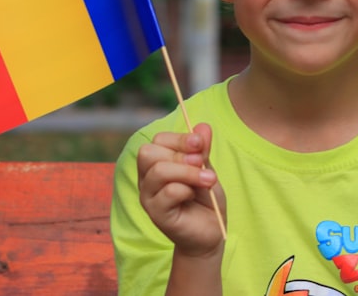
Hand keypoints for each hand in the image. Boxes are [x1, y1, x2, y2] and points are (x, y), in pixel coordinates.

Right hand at [137, 123, 226, 256]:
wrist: (210, 231)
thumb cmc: (205, 199)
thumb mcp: (206, 169)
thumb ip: (202, 150)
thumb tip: (203, 126)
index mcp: (157, 163)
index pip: (158, 140)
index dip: (180, 138)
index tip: (201, 143)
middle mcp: (147, 179)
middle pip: (149, 152)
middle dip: (180, 153)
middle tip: (202, 163)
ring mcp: (149, 197)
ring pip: (158, 171)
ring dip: (188, 172)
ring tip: (208, 180)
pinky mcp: (156, 214)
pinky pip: (168, 192)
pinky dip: (186, 189)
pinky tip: (194, 197)